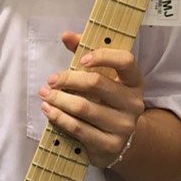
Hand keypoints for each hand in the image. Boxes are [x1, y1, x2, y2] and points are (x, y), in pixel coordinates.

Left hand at [37, 30, 144, 169]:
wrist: (120, 141)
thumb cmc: (106, 101)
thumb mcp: (102, 77)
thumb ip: (85, 53)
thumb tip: (66, 35)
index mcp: (135, 82)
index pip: (126, 61)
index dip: (103, 56)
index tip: (81, 59)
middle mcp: (133, 103)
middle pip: (97, 84)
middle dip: (68, 79)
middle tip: (51, 80)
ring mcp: (123, 126)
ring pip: (84, 108)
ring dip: (59, 100)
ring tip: (45, 95)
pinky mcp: (110, 145)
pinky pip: (78, 128)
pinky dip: (59, 118)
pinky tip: (49, 110)